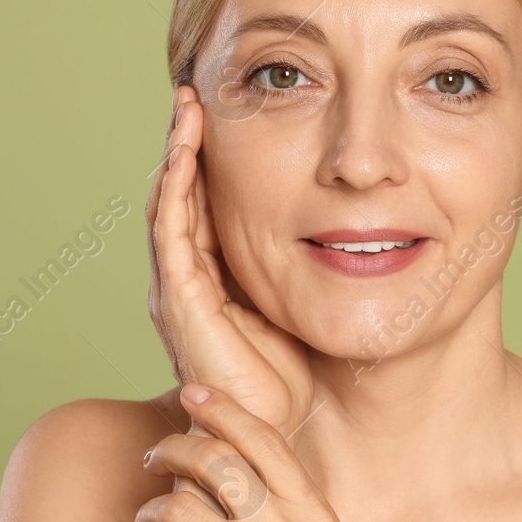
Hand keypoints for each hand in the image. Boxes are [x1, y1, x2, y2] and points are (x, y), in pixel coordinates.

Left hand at [130, 384, 381, 521]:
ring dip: (150, 509)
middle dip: (173, 448)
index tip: (192, 393)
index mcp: (313, 515)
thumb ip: (291, 510)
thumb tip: (248, 465)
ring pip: (177, 507)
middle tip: (154, 456)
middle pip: (214, 460)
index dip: (223, 408)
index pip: (263, 438)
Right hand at [147, 84, 314, 437]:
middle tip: (194, 89)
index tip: (224, 104)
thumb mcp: (306, 298)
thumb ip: (309, 259)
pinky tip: (186, 153)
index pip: (204, 198)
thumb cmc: (297, 373)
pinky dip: (176, 188)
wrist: (276, 432)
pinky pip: (171, 232)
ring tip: (186, 105)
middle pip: (180, 192)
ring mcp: (177, 288)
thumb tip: (352, 216)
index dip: (209, 152)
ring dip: (175, 151)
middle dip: (185, 140)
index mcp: (215, 273)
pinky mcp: (178, 302)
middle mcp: (187, 277)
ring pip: (169, 203)